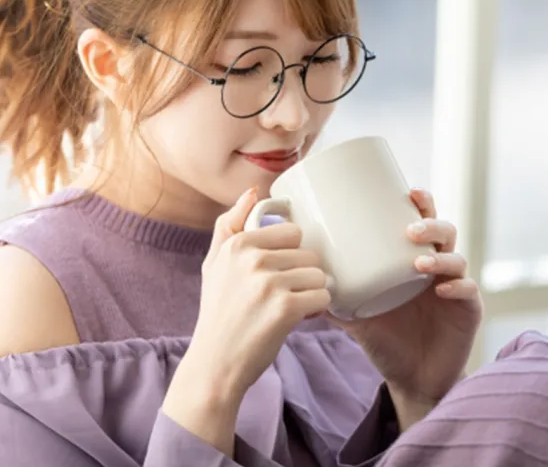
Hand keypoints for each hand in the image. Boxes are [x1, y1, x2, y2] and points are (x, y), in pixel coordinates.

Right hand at [163, 187, 330, 453]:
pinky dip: (317, 309)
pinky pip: (324, 296)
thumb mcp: (215, 265)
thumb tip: (253, 191)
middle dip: (302, 275)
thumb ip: (230, 225)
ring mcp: (269, 282)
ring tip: (288, 308)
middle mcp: (252, 258)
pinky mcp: (286, 307)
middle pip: (309, 253)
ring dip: (311, 293)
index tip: (275, 275)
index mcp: (237, 244)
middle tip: (281, 295)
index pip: (292, 232)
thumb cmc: (220, 313)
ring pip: (319, 274)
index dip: (290, 256)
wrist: (215, 364)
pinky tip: (297, 318)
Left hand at [331, 188, 482, 428]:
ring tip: (419, 262)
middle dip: (431, 224)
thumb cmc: (387, 341)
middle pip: (445, 233)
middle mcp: (439, 270)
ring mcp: (456, 289)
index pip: (422, 224)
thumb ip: (334, 297)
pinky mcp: (469, 311)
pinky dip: (457, 286)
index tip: (407, 191)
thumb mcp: (356, 317)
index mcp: (415, 262)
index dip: (421, 204)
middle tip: (410, 229)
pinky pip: (468, 291)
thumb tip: (301, 278)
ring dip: (440, 256)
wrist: (412, 381)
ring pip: (457, 258)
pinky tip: (442, 289)